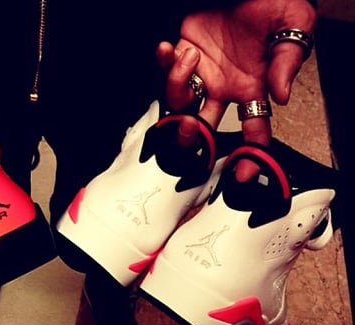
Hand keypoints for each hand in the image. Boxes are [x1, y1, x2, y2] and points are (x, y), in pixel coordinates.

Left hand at [157, 0, 315, 177]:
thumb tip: (281, 96)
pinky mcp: (182, 53)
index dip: (250, 156)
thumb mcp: (293, 27)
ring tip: (190, 58)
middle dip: (193, 135)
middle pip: (205, 127)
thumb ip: (287, 63)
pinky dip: (164, 63)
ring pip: (180, 103)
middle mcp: (224, 87)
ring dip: (177, 89)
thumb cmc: (271, 3)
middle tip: (191, 126)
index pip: (254, 130)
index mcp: (252, 88)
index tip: (244, 174)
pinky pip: (166, 70)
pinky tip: (170, 48)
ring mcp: (201, 73)